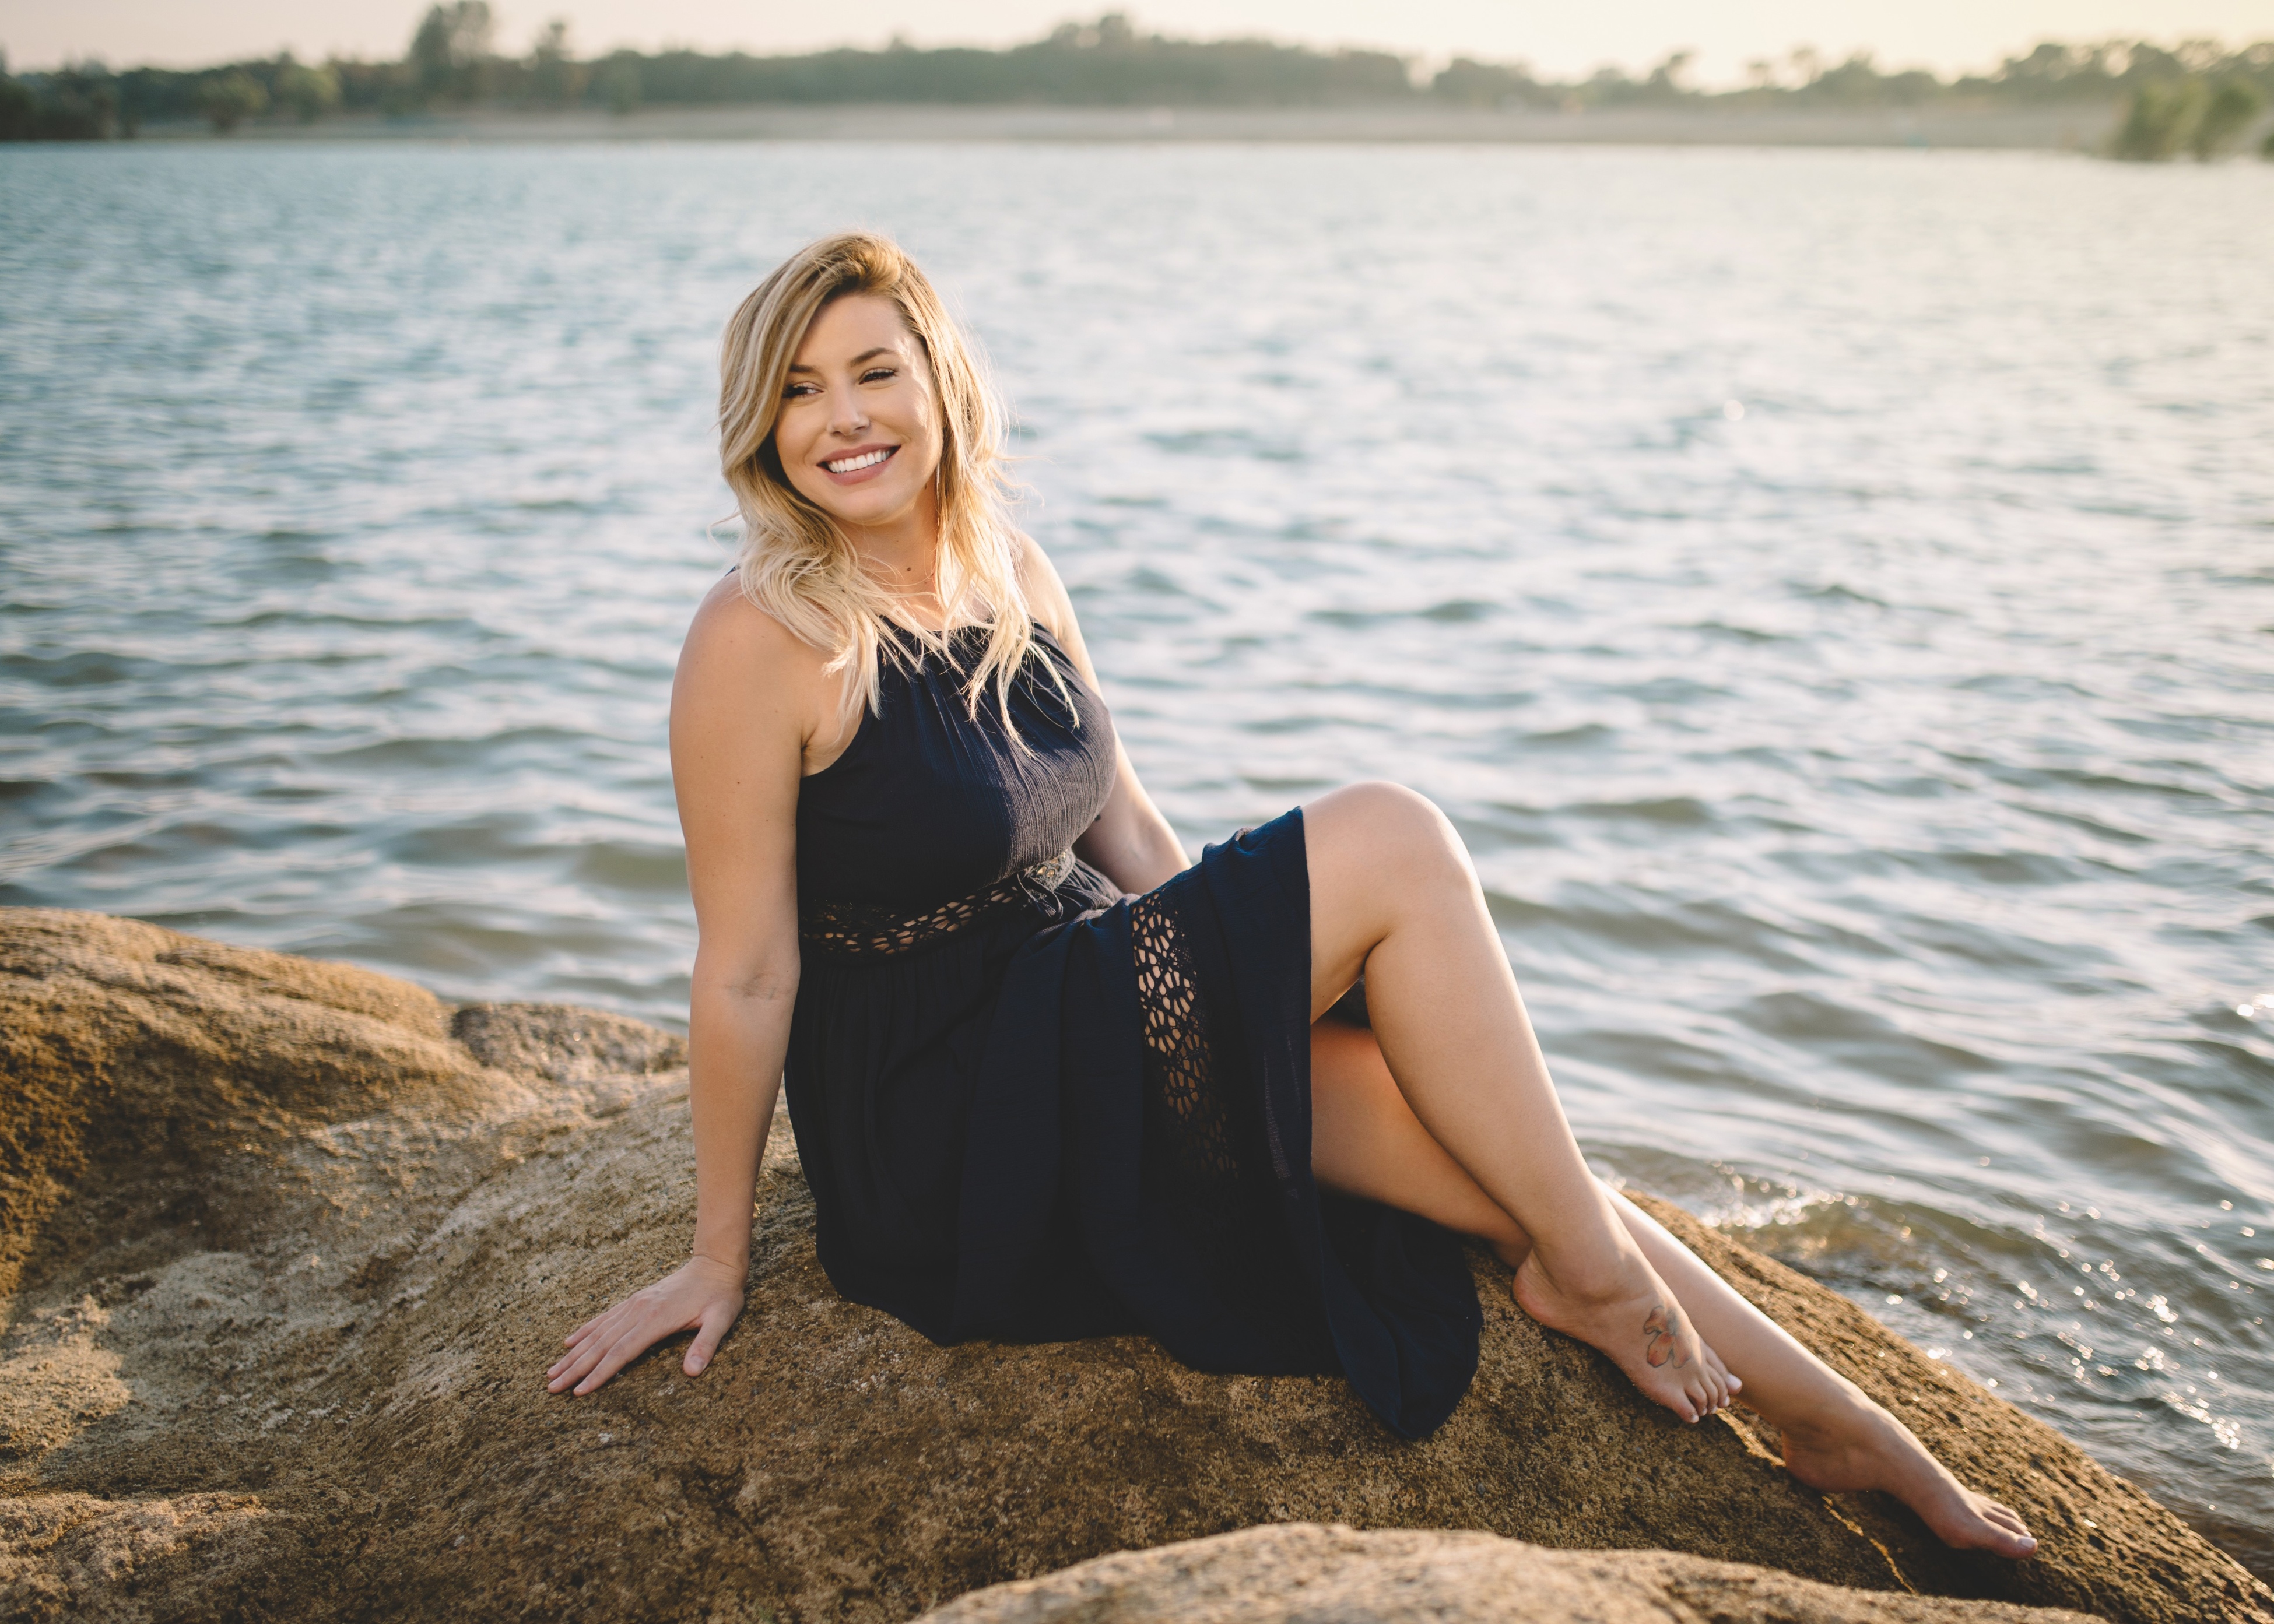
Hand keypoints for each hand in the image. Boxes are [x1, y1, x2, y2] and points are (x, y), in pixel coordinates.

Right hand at [547, 1254, 745, 1395]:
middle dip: (575, 1367)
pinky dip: (585, 1331)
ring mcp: (634, 1304)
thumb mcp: (721, 1320)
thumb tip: (691, 1372)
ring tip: (552, 1371)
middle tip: (551, 1386)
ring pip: (598, 1332)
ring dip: (574, 1353)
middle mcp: (639, 1311)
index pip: (621, 1352)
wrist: (716, 1264)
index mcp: (656, 1319)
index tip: (579, 1391)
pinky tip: (570, 1341)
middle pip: (601, 1344)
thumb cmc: (721, 1296)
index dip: (599, 1373)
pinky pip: (604, 1318)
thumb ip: (705, 1345)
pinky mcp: (635, 1300)